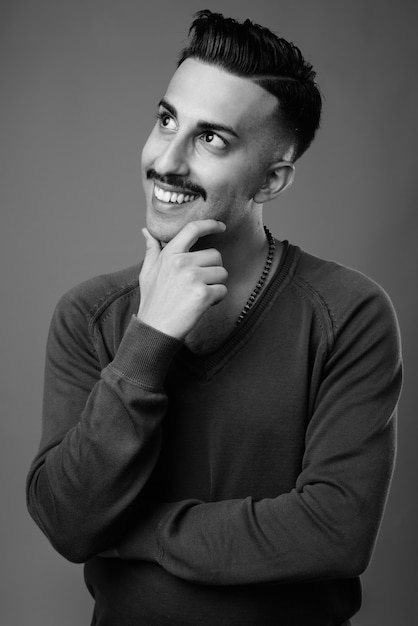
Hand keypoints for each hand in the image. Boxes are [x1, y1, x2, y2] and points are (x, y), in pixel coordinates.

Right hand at [137, 220, 227, 339]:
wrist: (155, 328)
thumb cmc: (153, 301)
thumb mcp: (147, 272)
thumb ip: (151, 250)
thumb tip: (145, 231)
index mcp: (170, 254)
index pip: (193, 229)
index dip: (210, 224)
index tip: (221, 226)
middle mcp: (181, 262)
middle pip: (215, 255)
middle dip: (213, 270)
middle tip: (199, 284)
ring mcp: (193, 277)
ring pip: (222, 273)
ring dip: (216, 284)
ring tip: (199, 294)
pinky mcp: (203, 294)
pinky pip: (223, 290)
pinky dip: (217, 299)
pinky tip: (203, 304)